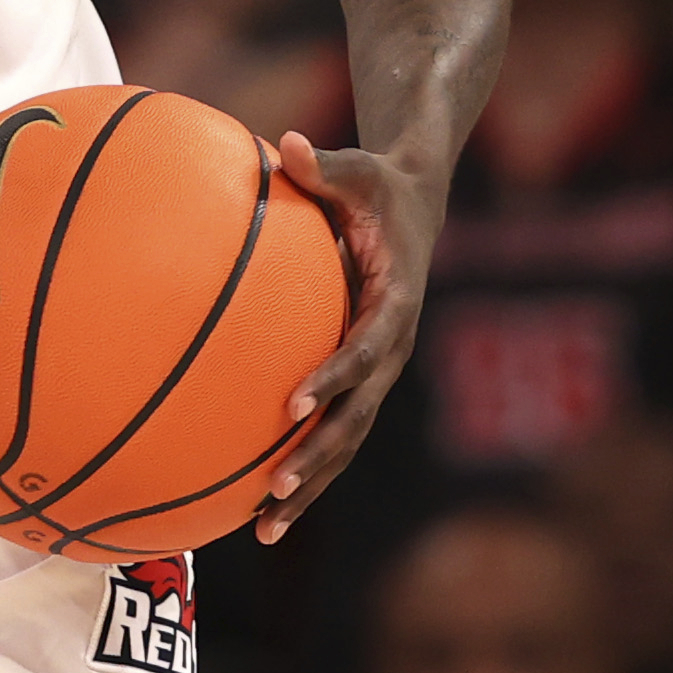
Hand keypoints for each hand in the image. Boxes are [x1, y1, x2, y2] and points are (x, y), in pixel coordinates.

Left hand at [257, 131, 438, 544]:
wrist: (415, 207)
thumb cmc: (378, 185)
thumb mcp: (359, 170)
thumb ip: (324, 164)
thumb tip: (284, 142)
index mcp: (394, 304)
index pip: (365, 349)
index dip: (334, 378)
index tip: (293, 404)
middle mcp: (392, 350)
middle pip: (358, 418)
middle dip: (318, 459)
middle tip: (275, 491)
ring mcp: (379, 373)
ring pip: (347, 441)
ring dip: (311, 486)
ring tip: (263, 529)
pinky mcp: (363, 381)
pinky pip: (334, 431)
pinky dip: (305, 469)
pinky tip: (257, 506)